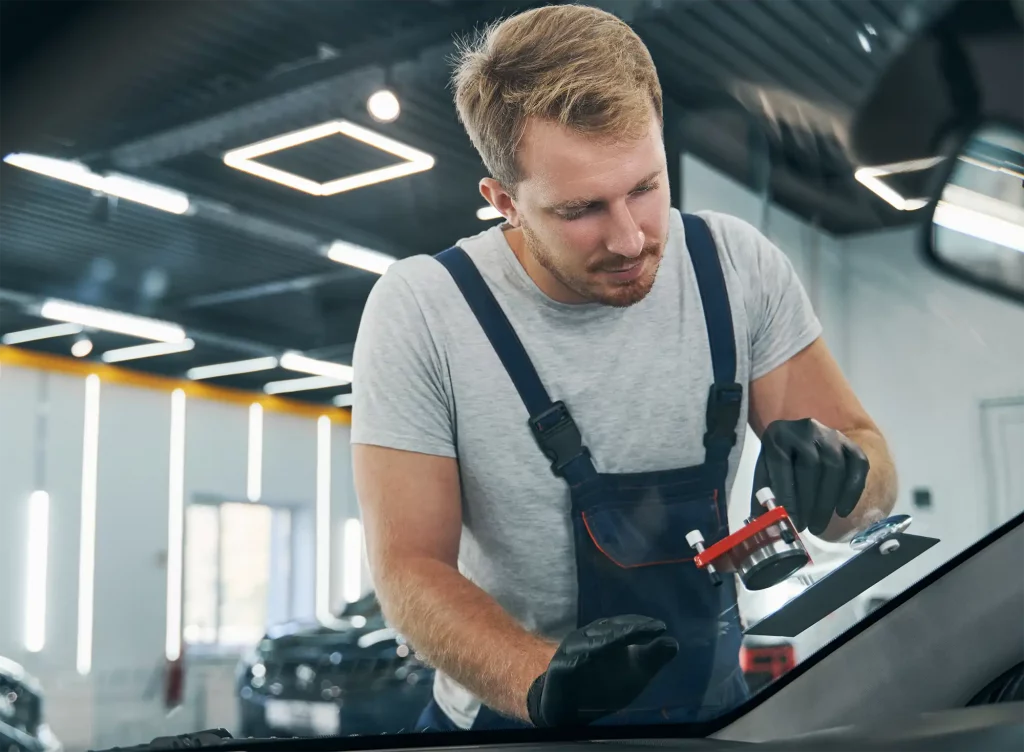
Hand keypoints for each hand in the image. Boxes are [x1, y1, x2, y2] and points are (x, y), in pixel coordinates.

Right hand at [526, 615, 677, 727]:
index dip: (641, 625)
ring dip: (606, 639)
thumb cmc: (603, 687)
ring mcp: (570, 652)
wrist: (569, 709)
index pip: (624, 625)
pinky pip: (569, 663)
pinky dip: (578, 659)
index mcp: (605, 634)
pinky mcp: (558, 669)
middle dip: (629, 629)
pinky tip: (589, 657)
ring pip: (589, 643)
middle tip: (649, 629)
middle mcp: (587, 637)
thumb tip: (674, 642)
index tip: (660, 627)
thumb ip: (652, 659)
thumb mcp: (634, 675)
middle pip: (609, 631)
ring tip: (625, 637)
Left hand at [751, 418, 868, 535]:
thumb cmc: (778, 462)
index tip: (790, 521)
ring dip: (827, 501)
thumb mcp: (765, 475)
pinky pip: (858, 465)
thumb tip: (767, 527)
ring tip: (818, 525)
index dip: (787, 494)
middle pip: (811, 466)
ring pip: (835, 467)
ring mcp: (831, 434)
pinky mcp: (850, 444)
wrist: (798, 440)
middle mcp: (805, 429)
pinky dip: (852, 491)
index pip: (782, 464)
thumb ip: (763, 497)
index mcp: (777, 435)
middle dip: (809, 502)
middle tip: (806, 528)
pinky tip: (842, 512)